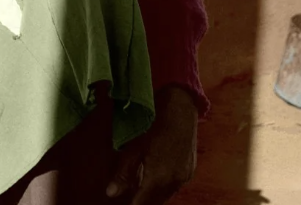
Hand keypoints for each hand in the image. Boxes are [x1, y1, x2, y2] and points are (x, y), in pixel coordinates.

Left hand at [106, 86, 197, 203]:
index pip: (142, 204)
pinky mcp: (190, 171)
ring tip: (138, 189)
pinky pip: (174, 186)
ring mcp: (184, 177)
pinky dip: (163, 187)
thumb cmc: (154, 121)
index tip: (123, 204)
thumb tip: (111, 193)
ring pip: (165, 196)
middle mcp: (174, 181)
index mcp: (159, 176)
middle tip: (129, 198)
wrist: (181, 106)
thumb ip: (124, 172)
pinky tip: (153, 178)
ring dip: (152, 195)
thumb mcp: (135, 145)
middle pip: (155, 202)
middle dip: (141, 202)